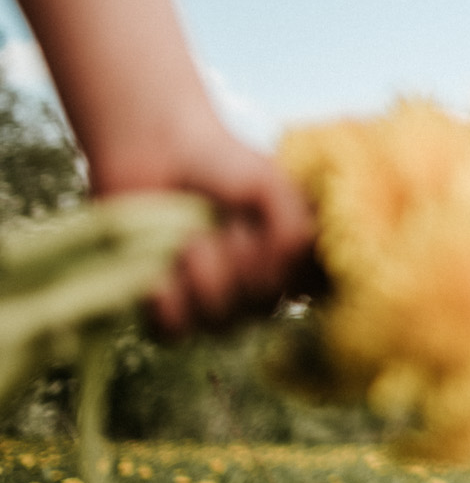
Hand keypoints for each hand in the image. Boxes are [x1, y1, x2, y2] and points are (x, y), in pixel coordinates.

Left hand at [101, 118, 318, 337]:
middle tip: (225, 226)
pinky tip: (162, 279)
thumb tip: (279, 285)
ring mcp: (204, 297)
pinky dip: (168, 307)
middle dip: (241, 264)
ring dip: (205, 277)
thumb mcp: (275, 190)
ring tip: (189, 241)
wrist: (156, 149)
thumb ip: (294, 236)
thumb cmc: (222, 164)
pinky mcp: (160, 303)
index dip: (284, 268)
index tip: (268, 230)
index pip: (300, 294)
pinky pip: (173, 333)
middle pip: (258, 310)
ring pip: (218, 324)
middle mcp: (249, 285)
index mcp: (283, 261)